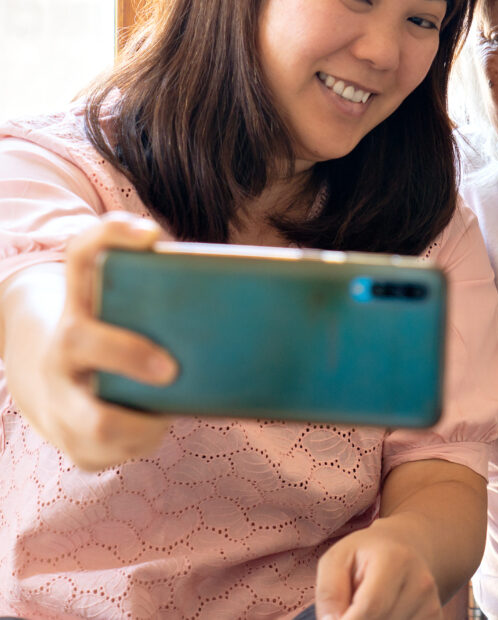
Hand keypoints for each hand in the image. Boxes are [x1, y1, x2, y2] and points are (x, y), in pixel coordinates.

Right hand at [6, 212, 178, 470]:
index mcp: (82, 302)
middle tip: (172, 369)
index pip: (83, 253)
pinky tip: (158, 427)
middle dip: (129, 354)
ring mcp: (61, 396)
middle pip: (80, 338)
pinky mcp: (72, 442)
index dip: (111, 236)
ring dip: (142, 425)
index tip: (152, 234)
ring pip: (94, 423)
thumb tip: (248, 290)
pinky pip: (111, 453)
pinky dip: (144, 443)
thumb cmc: (124, 337)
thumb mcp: (131, 309)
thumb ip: (170, 294)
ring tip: (170, 414)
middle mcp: (64, 344)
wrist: (61, 388)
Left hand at [315, 518, 443, 619]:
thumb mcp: (338, 558)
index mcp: (396, 560)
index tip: (336, 618)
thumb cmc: (365, 555)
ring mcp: (431, 606)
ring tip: (368, 610)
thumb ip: (329, 591)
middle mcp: (420, 583)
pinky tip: (384, 614)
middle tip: (351, 608)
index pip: (370, 608)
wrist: (406, 547)